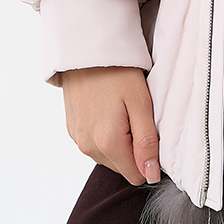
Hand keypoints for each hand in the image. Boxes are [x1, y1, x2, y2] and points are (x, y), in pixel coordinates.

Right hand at [59, 66, 160, 185]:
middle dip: (133, 148)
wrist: (85, 48)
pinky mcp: (72, 129)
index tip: (151, 132)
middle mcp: (88, 147)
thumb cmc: (118, 72)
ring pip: (108, 157)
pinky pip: (95, 144)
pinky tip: (109, 110)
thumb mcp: (141, 103)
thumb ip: (147, 142)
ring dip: (119, 141)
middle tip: (137, 115)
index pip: (136, 174)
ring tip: (123, 110)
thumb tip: (151, 175)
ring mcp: (77, 139)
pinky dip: (105, 133)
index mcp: (107, 143)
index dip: (149, 158)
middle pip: (122, 166)